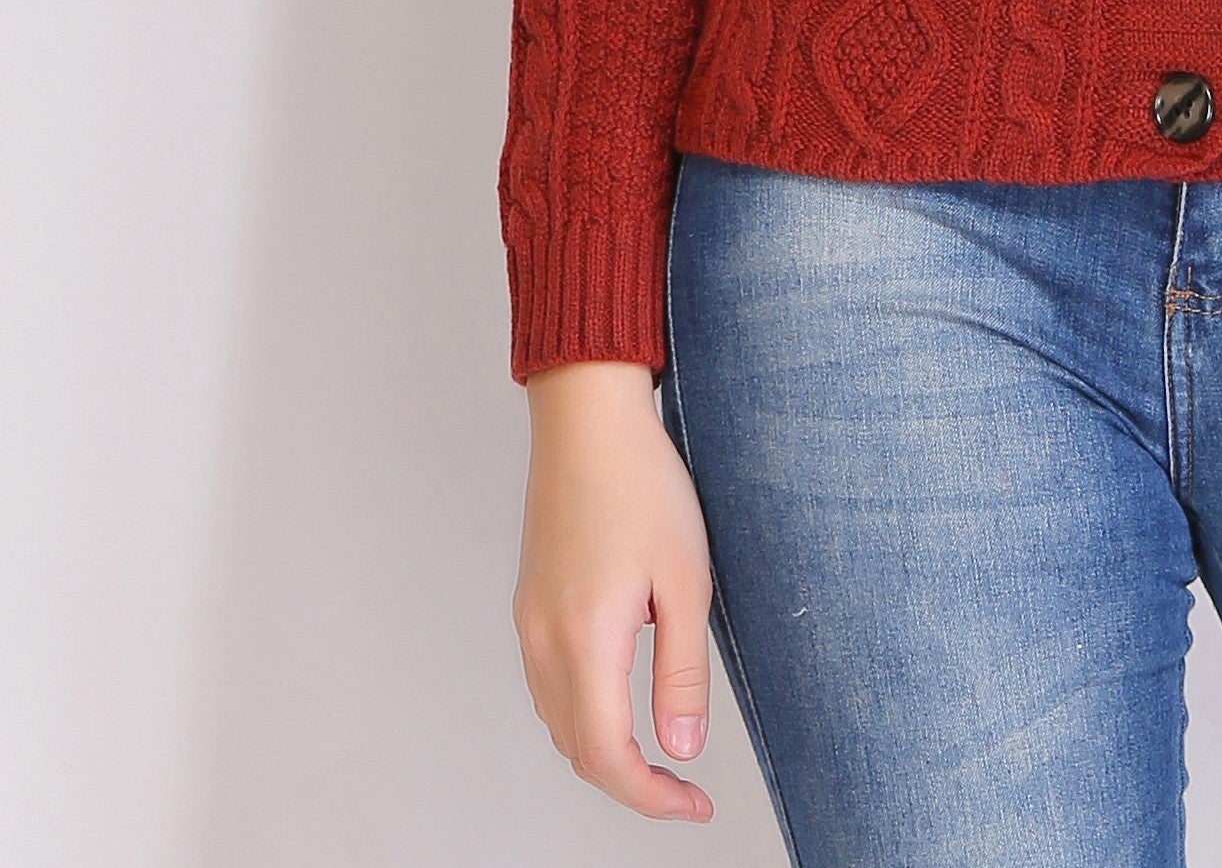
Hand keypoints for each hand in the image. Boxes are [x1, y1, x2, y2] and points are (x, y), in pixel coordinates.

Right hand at [514, 360, 717, 821]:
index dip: (650, 796)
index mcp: (585, 640)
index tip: (693, 803)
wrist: (587, 419)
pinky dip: (582, 716)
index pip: (607, 757)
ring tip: (658, 754)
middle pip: (577, 750)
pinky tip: (618, 701)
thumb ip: (683, 672)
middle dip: (631, 782)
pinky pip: (547, 687)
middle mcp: (544, 641)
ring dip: (603, 752)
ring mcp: (528, 623)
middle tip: (684, 788)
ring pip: (558, 723)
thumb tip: (681, 750)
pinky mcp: (528, 605)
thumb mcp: (685, 578)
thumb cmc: (643, 483)